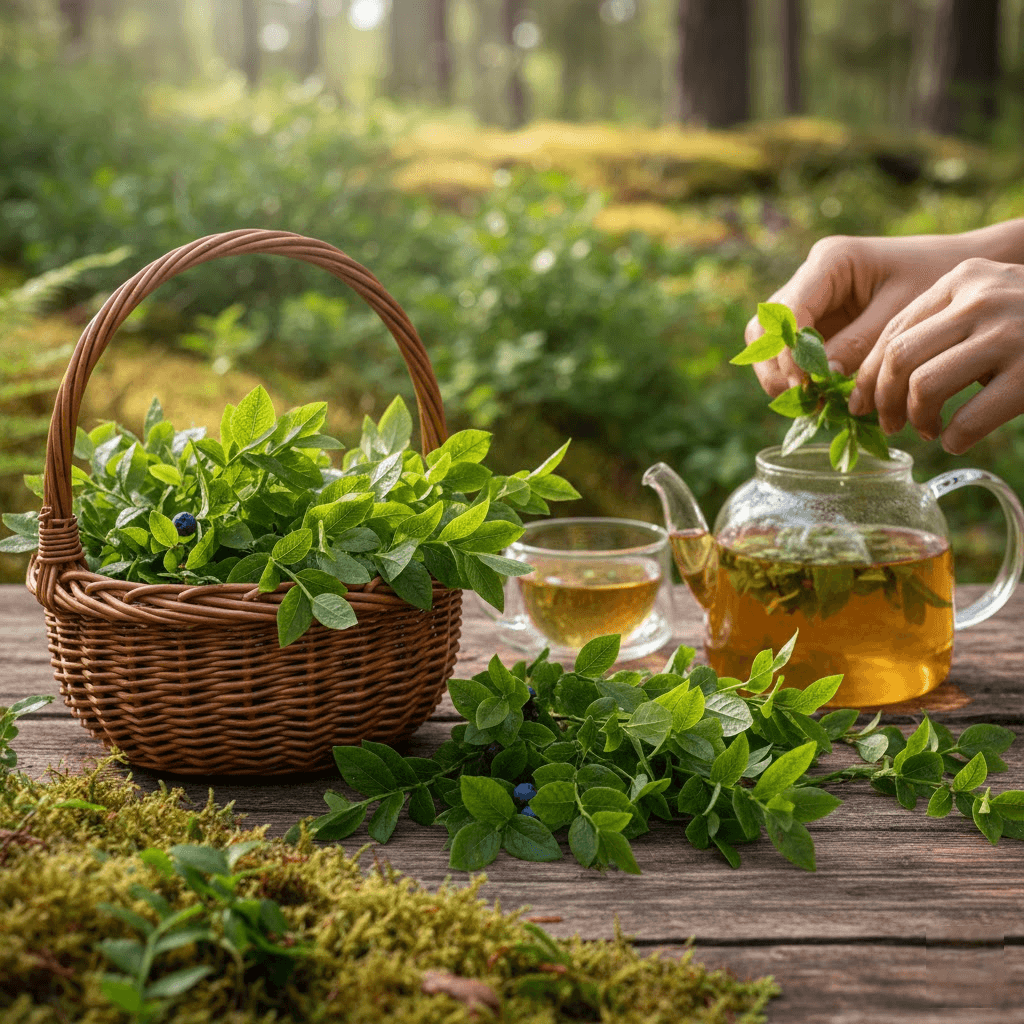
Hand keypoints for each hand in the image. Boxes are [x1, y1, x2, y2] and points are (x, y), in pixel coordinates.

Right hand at [743, 233, 978, 395]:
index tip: (808, 386)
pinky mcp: (814, 324)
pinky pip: (790, 355)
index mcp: (830, 260)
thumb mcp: (902, 312)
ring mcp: (808, 302)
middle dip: (776, 368)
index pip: (788, 311)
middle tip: (806, 400)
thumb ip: (859, 343)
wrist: (955, 270)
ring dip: (781, 376)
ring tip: (812, 403)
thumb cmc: (935, 280)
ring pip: (768, 344)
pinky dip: (798, 378)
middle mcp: (809, 278)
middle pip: (765, 328)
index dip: (790, 352)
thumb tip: (821, 378)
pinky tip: (822, 398)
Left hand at [848, 258, 1023, 453]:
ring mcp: (1011, 331)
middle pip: (899, 358)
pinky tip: (956, 440)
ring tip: (927, 430)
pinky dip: (955, 436)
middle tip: (892, 424)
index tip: (863, 404)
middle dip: (884, 400)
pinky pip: (970, 417)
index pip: (893, 330)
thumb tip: (871, 383)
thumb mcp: (986, 305)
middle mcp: (983, 297)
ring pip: (924, 385)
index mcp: (963, 278)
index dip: (868, 374)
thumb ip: (939, 327)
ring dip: (917, 418)